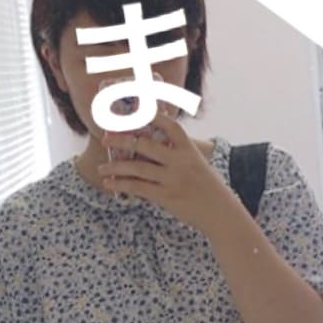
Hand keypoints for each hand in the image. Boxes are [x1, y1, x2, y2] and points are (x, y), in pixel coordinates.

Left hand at [98, 114, 236, 232]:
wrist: (220, 212)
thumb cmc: (208, 188)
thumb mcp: (198, 164)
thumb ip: (179, 154)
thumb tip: (154, 148)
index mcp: (189, 150)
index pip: (170, 126)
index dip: (153, 116)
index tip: (136, 110)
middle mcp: (180, 162)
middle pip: (146, 146)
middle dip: (122, 141)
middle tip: (105, 139)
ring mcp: (173, 179)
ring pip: (138, 168)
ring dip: (116, 167)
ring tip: (101, 167)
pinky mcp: (167, 196)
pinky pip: (139, 188)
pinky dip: (122, 184)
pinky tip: (110, 183)